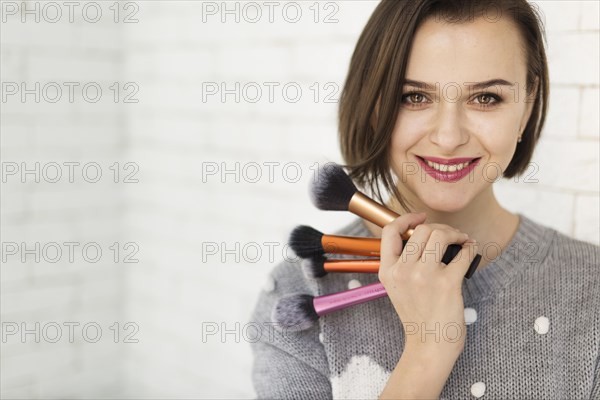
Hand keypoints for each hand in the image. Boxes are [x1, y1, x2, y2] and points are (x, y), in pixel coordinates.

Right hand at [378, 212, 478, 355]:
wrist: (429, 346)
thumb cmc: (418, 316)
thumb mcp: (397, 287)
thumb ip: (402, 262)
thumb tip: (425, 234)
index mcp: (387, 270)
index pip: (389, 231)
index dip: (406, 218)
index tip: (420, 218)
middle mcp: (403, 271)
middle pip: (422, 230)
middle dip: (440, 227)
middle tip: (450, 235)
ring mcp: (424, 276)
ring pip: (441, 235)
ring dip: (456, 233)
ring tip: (462, 240)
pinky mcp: (447, 283)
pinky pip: (463, 253)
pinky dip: (470, 248)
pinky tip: (471, 251)